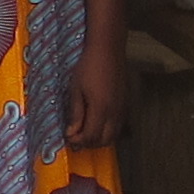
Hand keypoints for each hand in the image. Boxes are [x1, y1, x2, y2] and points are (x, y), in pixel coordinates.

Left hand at [65, 31, 132, 151]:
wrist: (108, 50)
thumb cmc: (88, 67)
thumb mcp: (76, 90)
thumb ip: (75, 113)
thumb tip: (72, 133)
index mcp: (101, 109)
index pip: (90, 136)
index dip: (78, 141)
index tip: (67, 138)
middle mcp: (115, 113)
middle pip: (104, 141)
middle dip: (88, 144)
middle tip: (75, 138)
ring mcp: (122, 109)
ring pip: (113, 136)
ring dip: (99, 139)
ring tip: (84, 132)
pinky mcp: (125, 104)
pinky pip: (118, 127)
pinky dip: (108, 132)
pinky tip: (97, 124)